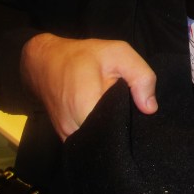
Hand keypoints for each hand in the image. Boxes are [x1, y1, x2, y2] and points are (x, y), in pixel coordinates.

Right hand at [21, 33, 157, 140]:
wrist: (43, 62)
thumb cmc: (81, 55)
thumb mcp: (118, 53)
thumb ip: (140, 76)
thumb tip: (150, 108)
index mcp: (86, 108)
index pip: (117, 132)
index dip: (132, 124)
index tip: (138, 112)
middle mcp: (74, 129)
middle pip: (108, 138)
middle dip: (122, 128)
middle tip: (131, 110)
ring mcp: (67, 136)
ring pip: (98, 140)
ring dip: (110, 129)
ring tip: (118, 112)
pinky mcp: (65, 137)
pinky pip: (88, 139)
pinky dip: (99, 130)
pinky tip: (106, 116)